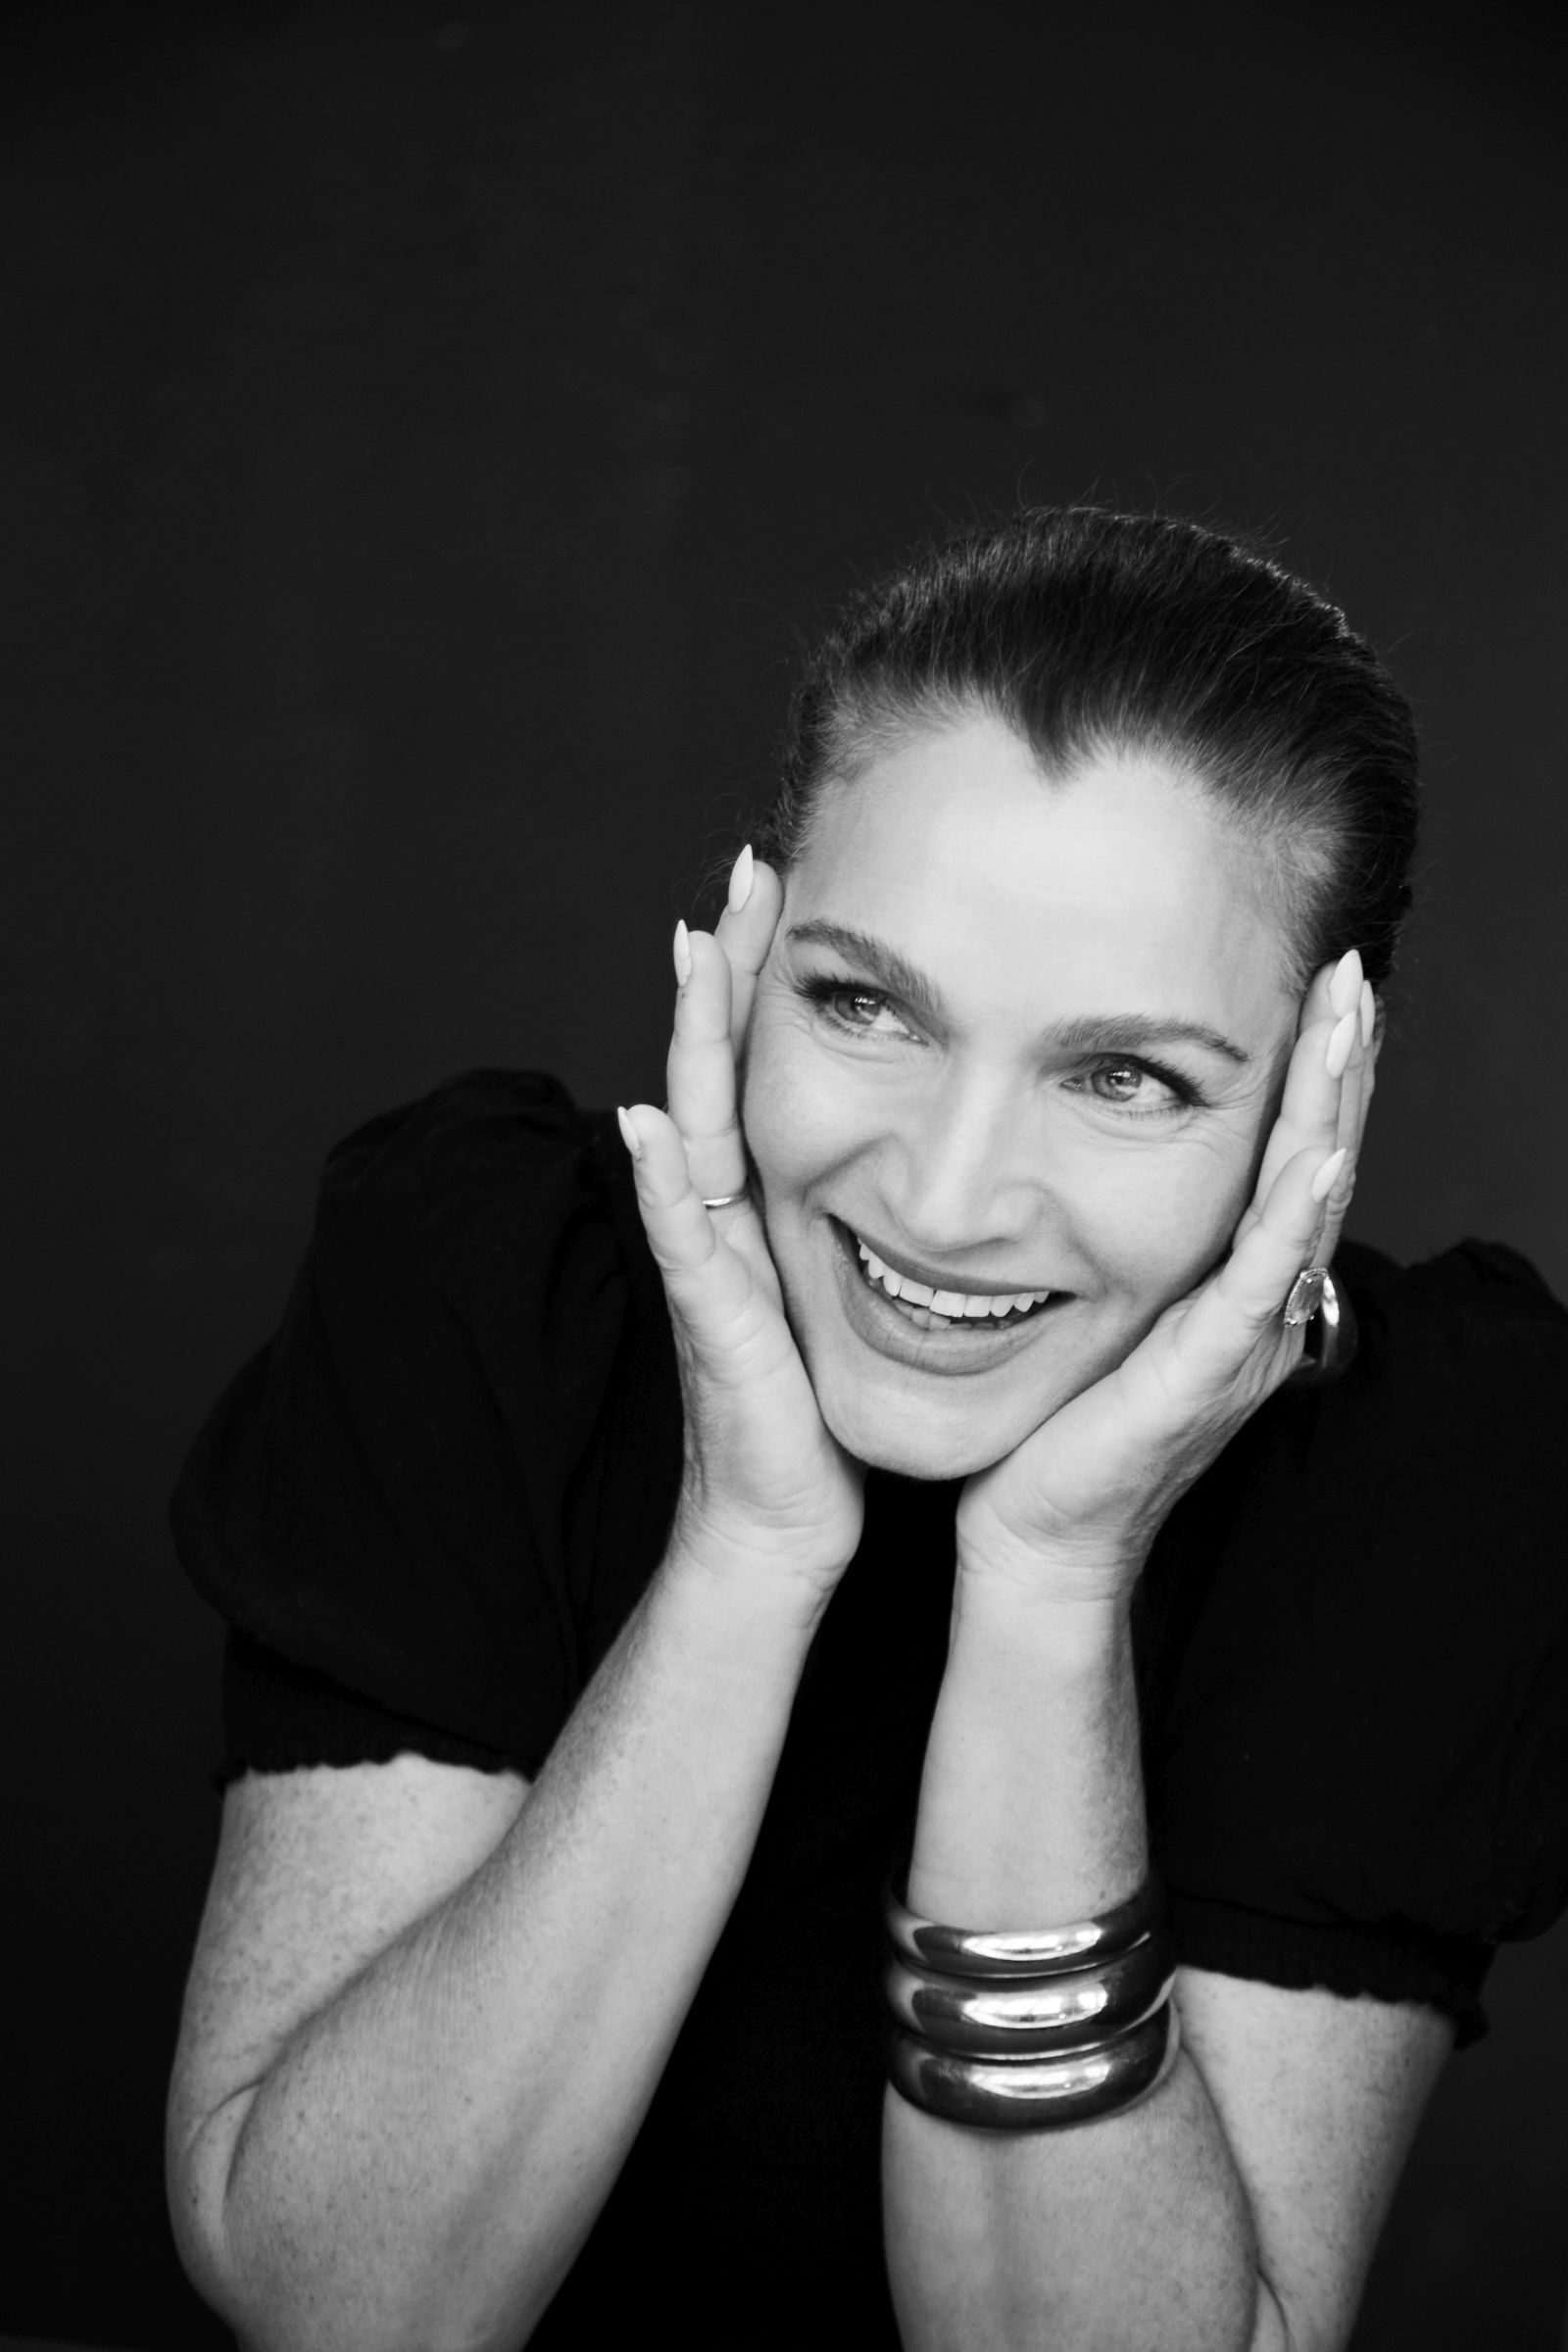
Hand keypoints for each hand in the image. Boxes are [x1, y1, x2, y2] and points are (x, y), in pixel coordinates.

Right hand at [619, 851, 864, 1594]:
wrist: (788, 1517)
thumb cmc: (825, 1406)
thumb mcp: (855, 1285)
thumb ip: (876, 1214)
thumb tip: (953, 1143)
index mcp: (769, 1201)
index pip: (768, 1061)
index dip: (772, 974)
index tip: (795, 881)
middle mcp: (727, 1216)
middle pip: (720, 1066)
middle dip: (729, 967)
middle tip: (745, 869)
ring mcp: (709, 1262)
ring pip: (691, 1126)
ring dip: (689, 1039)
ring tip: (689, 951)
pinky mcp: (712, 1324)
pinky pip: (681, 1242)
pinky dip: (658, 1183)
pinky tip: (647, 1126)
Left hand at [955, 950, 1375, 1604]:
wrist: (1035, 1538)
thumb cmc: (1052, 1428)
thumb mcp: (1096, 1306)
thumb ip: (1117, 1241)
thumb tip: (1084, 1158)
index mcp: (1234, 1285)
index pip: (1288, 1158)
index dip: (1312, 1074)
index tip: (1319, 986)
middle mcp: (1259, 1307)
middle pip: (1317, 1164)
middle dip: (1338, 1064)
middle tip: (1351, 975)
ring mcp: (1242, 1340)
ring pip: (1304, 1204)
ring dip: (1331, 1108)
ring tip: (1350, 1024)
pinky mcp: (1204, 1374)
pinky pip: (1262, 1283)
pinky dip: (1292, 1215)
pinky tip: (1317, 1154)